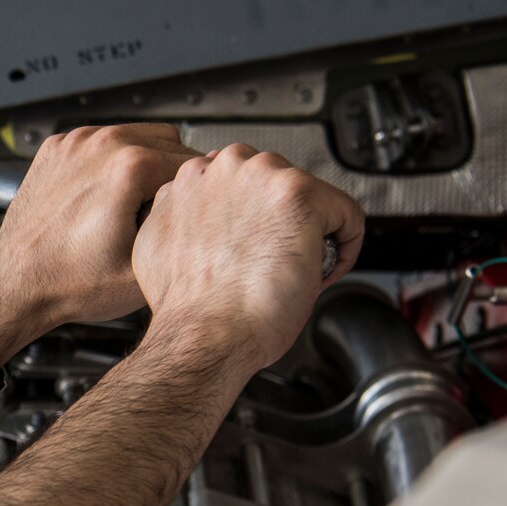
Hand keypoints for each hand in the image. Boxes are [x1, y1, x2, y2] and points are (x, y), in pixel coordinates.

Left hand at [0, 124, 201, 342]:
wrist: (14, 286)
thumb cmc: (69, 283)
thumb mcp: (147, 268)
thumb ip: (185, 228)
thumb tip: (208, 204)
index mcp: (129, 167)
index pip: (193, 165)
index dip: (194, 195)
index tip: (184, 215)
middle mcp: (101, 145)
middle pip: (170, 143)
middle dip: (169, 176)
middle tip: (156, 215)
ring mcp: (75, 143)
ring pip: (136, 137)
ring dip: (142, 166)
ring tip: (129, 207)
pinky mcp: (56, 148)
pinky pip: (101, 142)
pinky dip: (109, 163)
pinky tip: (102, 198)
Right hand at [131, 143, 364, 373]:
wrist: (203, 336)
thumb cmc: (187, 310)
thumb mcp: (161, 249)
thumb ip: (183, 219)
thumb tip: (199, 221)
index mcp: (190, 178)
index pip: (241, 180)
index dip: (253, 220)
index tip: (254, 248)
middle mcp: (224, 169)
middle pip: (277, 182)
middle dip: (281, 222)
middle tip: (272, 263)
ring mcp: (262, 177)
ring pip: (311, 195)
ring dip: (312, 232)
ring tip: (294, 270)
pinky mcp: (300, 194)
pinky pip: (346, 213)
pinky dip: (344, 247)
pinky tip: (318, 273)